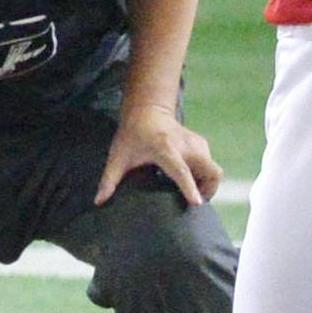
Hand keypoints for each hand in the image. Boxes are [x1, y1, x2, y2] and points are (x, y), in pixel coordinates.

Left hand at [95, 104, 222, 206]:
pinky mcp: (201, 145)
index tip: (197, 203)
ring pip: (213, 170)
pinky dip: (204, 176)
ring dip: (206, 184)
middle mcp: (185, 145)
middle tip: (192, 201)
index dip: (189, 187)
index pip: (180, 170)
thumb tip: (98, 201)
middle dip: (207, 190)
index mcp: (165, 149)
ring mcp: (196, 144)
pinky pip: (210, 165)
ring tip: (189, 192)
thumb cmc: (132, 135)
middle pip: (210, 171)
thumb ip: (109, 179)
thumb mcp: (118, 155)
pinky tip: (189, 180)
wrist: (147, 109)